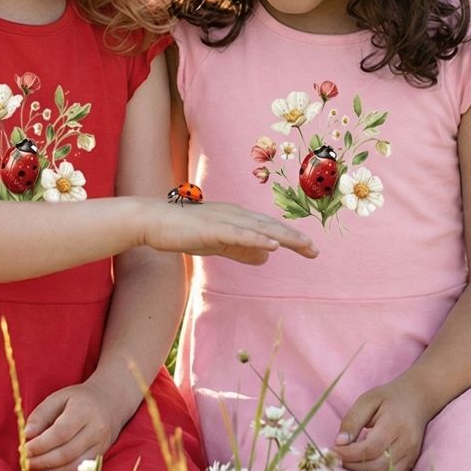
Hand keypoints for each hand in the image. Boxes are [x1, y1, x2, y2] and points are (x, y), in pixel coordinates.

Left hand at [23, 379, 130, 470]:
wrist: (111, 402)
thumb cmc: (79, 399)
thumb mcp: (58, 398)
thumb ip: (40, 415)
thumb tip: (27, 435)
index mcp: (84, 411)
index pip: (60, 433)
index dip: (40, 445)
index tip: (25, 449)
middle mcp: (96, 430)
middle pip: (66, 453)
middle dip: (42, 461)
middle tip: (26, 462)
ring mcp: (102, 446)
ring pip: (74, 467)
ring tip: (36, 468)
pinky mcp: (102, 457)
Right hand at [141, 199, 317, 264]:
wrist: (154, 222)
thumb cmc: (184, 231)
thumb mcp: (219, 243)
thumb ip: (242, 249)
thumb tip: (267, 256)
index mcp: (238, 218)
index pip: (269, 228)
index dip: (291, 238)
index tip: (310, 249)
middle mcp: (235, 214)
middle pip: (271, 227)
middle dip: (295, 238)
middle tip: (315, 251)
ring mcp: (225, 220)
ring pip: (260, 229)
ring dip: (283, 236)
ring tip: (304, 245)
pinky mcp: (212, 228)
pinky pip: (239, 234)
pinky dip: (257, 239)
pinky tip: (272, 245)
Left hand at [332, 377, 431, 470]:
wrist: (417, 400)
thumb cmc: (389, 399)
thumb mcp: (367, 401)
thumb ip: (352, 420)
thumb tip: (339, 442)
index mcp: (395, 425)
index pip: (370, 448)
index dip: (349, 454)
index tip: (331, 452)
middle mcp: (406, 445)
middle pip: (376, 466)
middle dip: (351, 465)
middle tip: (335, 458)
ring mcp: (410, 457)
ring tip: (347, 462)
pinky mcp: (411, 465)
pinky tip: (362, 467)